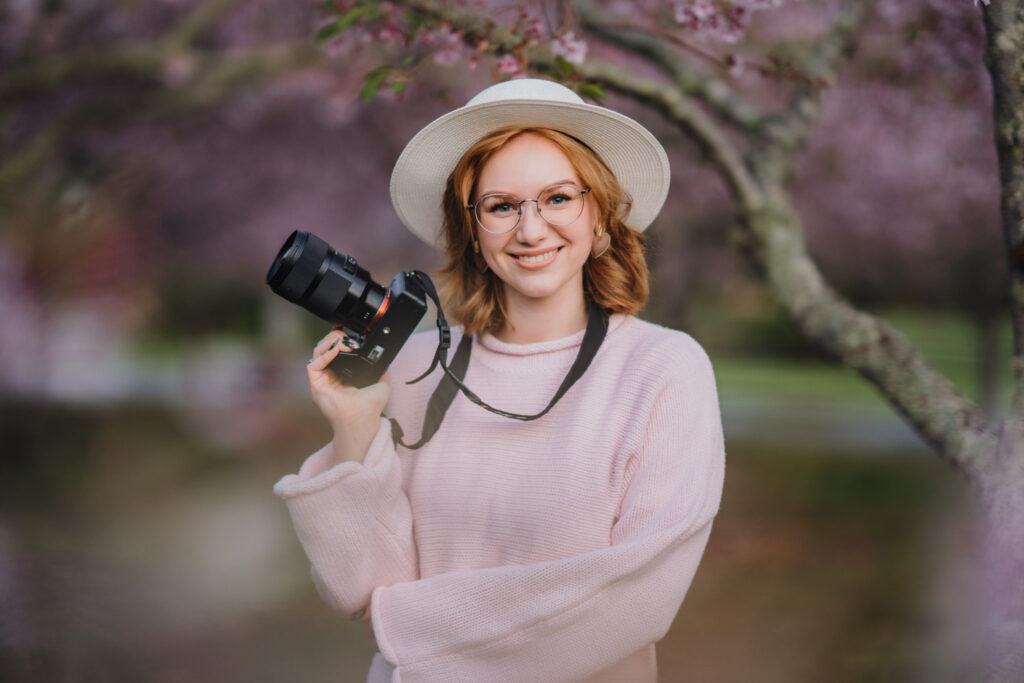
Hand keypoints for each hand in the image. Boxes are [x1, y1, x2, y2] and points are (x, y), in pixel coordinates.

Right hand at [307, 329, 390, 464]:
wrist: (363, 422)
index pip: (335, 352)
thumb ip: (381, 371)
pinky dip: (325, 354)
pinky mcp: (316, 385)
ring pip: (317, 353)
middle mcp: (329, 377)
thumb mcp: (381, 384)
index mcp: (341, 376)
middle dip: (334, 338)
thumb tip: (384, 360)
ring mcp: (321, 381)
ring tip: (343, 341)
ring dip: (329, 342)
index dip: (339, 339)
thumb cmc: (369, 409)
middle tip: (346, 335)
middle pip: (324, 349)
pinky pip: (314, 364)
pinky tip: (338, 349)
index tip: (348, 332)